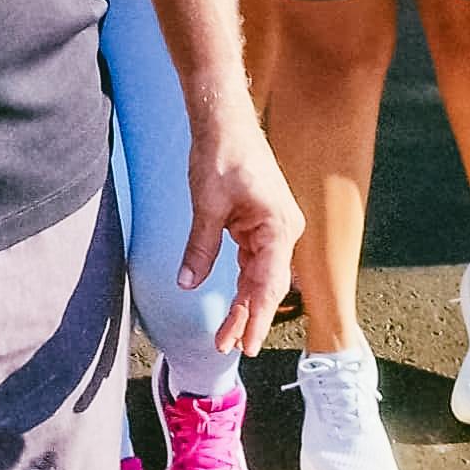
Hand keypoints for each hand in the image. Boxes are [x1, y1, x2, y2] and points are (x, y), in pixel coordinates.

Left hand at [181, 98, 301, 356]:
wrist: (224, 121)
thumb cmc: (221, 154)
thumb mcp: (206, 204)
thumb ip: (200, 247)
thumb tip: (187, 283)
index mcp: (278, 227)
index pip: (269, 284)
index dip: (257, 318)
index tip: (245, 345)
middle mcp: (283, 230)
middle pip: (266, 284)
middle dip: (248, 317)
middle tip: (228, 347)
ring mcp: (273, 228)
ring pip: (259, 276)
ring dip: (244, 304)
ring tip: (226, 335)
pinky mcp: (260, 224)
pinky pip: (252, 261)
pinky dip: (242, 283)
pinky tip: (233, 305)